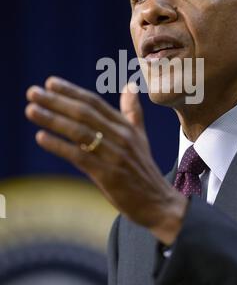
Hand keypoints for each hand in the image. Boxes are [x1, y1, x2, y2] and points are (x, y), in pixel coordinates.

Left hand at [25, 76, 187, 244]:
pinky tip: (41, 137)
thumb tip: (130, 85)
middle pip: (84, 113)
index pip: (95, 103)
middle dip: (56, 101)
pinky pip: (80, 156)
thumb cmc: (143, 169)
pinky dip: (60, 146)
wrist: (158, 202)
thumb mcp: (140, 136)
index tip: (50, 82)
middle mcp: (121, 137)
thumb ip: (132, 111)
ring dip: (53, 120)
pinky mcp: (109, 175)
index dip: (72, 91)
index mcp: (126, 126)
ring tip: (31, 110)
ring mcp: (115, 155)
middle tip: (32, 92)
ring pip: (80, 132)